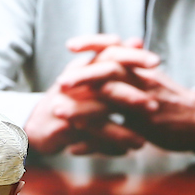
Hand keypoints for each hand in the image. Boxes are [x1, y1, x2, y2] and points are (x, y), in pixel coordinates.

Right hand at [26, 35, 146, 155]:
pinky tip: (123, 154)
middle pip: (105, 83)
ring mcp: (68, 104)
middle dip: (132, 95)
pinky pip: (89, 138)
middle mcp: (75, 82)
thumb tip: (138, 40)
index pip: (109, 52)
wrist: (36, 125)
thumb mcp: (91, 76)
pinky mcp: (62, 126)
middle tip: (154, 107)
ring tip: (141, 143)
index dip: (133, 56)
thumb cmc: (71, 100)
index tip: (157, 62)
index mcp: (85, 66)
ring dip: (122, 130)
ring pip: (98, 115)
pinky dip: (108, 147)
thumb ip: (115, 60)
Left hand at [66, 39, 194, 152]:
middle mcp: (142, 82)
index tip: (69, 45)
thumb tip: (121, 43)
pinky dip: (93, 142)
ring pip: (110, 102)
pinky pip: (116, 134)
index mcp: (141, 68)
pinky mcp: (146, 128)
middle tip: (60, 82)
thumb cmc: (170, 98)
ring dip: (81, 108)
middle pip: (109, 72)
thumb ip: (134, 63)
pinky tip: (74, 148)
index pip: (115, 48)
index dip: (92, 43)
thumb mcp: (152, 77)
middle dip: (83, 76)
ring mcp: (144, 104)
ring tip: (59, 112)